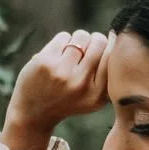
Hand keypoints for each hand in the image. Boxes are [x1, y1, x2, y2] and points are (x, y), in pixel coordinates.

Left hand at [2, 30, 114, 149]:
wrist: (33, 113)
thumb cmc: (67, 99)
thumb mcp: (92, 97)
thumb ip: (106, 74)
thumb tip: (115, 35)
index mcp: (97, 95)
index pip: (112, 56)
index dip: (110, 44)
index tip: (104, 46)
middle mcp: (81, 84)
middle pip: (99, 41)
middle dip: (93, 41)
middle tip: (85, 52)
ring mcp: (62, 72)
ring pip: (81, 36)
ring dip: (77, 41)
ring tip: (70, 55)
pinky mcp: (46, 62)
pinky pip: (64, 36)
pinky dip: (62, 42)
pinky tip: (57, 57)